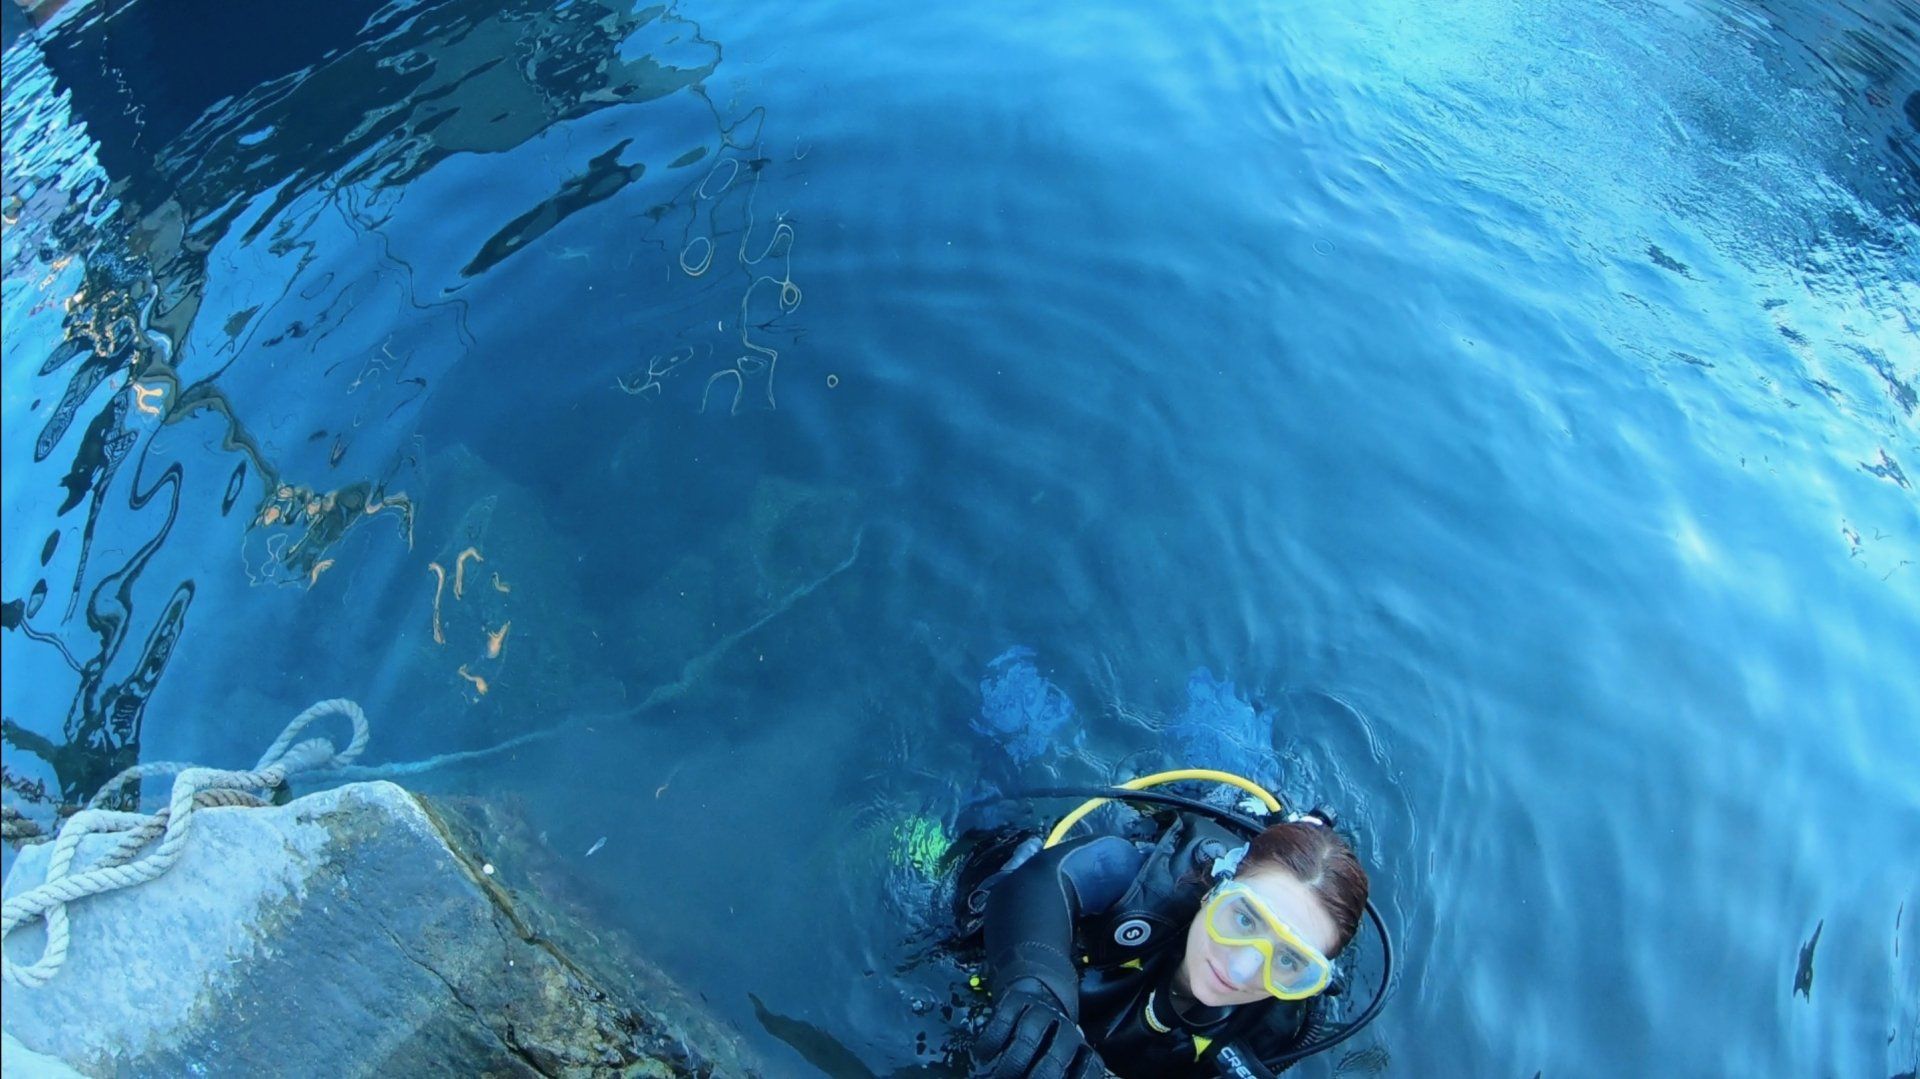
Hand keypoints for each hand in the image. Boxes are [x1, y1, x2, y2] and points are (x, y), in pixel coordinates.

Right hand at [970, 986, 1110, 1078]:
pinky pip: (1004, 1019)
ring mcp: (1042, 1012)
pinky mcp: (1018, 999)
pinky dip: (991, 1040)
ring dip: (1012, 1062)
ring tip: (998, 1078)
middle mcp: (1066, 1030)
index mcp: (1081, 1051)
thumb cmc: (1046, 1047)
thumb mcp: (1054, 1064)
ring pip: (1029, 1035)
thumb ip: (1047, 1073)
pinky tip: (982, 1056)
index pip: (1090, 1068)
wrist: (1039, 996)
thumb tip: (1033, 1078)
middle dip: (1041, 1076)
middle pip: (1057, 1055)